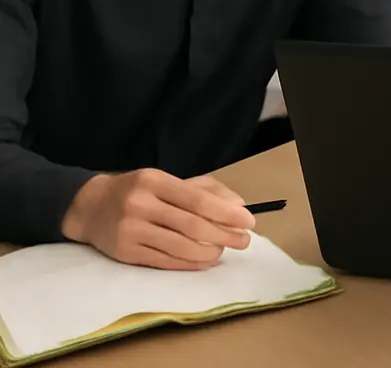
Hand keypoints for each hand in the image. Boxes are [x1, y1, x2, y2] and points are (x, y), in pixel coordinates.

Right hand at [61, 168, 254, 269]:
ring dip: (209, 252)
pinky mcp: (124, 253)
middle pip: (191, 225)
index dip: (226, 212)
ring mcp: (131, 231)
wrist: (89, 206)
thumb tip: (237, 205)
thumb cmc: (137, 190)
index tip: (248, 219)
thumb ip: (204, 189)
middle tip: (244, 240)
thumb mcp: (167, 180)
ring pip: (179, 246)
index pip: (197, 199)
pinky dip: (189, 263)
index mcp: (155, 181)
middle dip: (224, 234)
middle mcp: (141, 205)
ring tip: (225, 250)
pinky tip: (204, 261)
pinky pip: (164, 261)